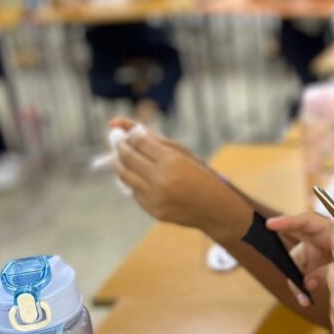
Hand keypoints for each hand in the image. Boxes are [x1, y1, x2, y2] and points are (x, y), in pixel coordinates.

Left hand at [112, 124, 228, 232]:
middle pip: (128, 157)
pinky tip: (139, 178)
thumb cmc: (200, 175)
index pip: (139, 141)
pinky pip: (135, 192)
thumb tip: (118, 123)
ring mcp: (156, 197)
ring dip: (119, 164)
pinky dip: (133, 183)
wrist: (216, 208)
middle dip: (120, 147)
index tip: (126, 134)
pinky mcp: (154, 210)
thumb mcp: (184, 153)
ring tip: (121, 159)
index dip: (129, 135)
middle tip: (118, 143)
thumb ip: (155, 138)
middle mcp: (162, 178)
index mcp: (172, 160)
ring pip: (125, 176)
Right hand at [266, 212, 333, 293]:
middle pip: (298, 249)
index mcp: (329, 231)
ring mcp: (316, 256)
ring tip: (304, 297)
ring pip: (298, 267)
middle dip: (291, 262)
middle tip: (290, 275)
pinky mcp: (316, 271)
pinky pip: (303, 279)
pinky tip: (306, 300)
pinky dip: (303, 290)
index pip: (307, 222)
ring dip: (298, 282)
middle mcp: (319, 241)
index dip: (289, 221)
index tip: (271, 224)